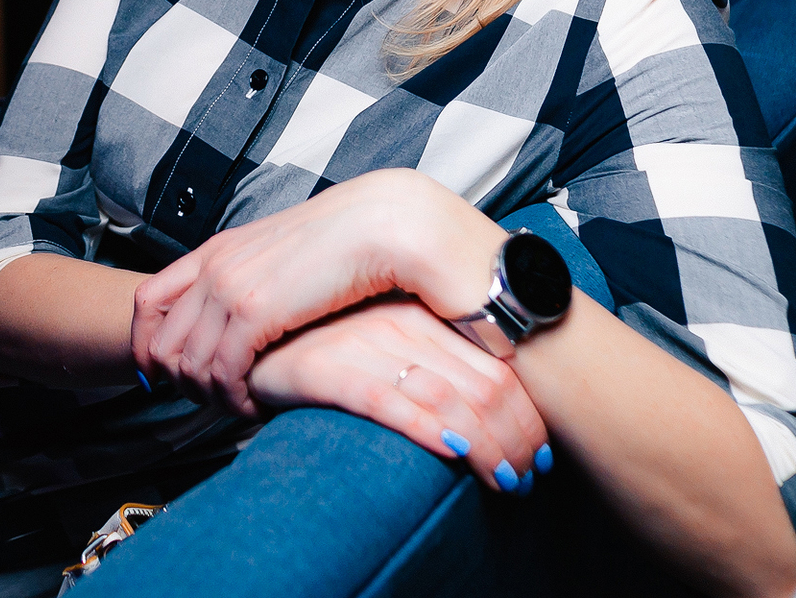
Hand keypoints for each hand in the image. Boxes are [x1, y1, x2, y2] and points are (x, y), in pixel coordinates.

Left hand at [131, 168, 504, 416]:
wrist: (385, 223)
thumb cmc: (349, 246)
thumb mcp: (283, 259)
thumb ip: (257, 281)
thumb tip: (247, 315)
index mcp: (218, 250)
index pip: (148, 301)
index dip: (145, 345)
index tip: (160, 376)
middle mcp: (215, 266)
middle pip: (160, 340)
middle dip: (176, 383)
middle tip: (206, 405)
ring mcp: (230, 286)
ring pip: (188, 363)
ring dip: (209, 397)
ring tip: (239, 408)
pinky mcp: (255, 310)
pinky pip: (222, 370)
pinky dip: (234, 398)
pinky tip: (258, 406)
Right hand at [249, 297, 549, 493]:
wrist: (256, 337)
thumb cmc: (324, 346)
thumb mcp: (389, 344)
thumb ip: (435, 362)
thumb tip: (492, 410)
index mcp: (422, 314)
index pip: (498, 367)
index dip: (528, 416)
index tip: (539, 452)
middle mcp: (399, 322)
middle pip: (485, 386)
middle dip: (516, 440)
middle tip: (526, 478)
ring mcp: (364, 343)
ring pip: (449, 398)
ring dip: (488, 447)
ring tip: (504, 482)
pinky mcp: (327, 368)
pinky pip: (389, 401)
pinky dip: (427, 429)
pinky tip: (453, 453)